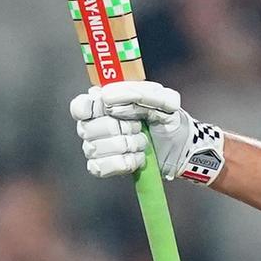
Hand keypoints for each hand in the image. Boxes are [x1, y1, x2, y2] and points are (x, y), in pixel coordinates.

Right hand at [70, 80, 224, 183]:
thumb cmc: (168, 120)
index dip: (90, 108)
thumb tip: (107, 96)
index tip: (109, 108)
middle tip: (139, 126)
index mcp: (105, 104)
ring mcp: (96, 147)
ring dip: (127, 145)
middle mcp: (95, 125)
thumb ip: (141, 92)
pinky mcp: (102, 167)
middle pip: (89, 128)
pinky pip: (101, 167)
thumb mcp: (164, 100)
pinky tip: (138, 158)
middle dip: (121, 128)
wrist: (181, 148)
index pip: (80, 106)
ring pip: (95, 148)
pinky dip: (124, 162)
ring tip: (143, 142)